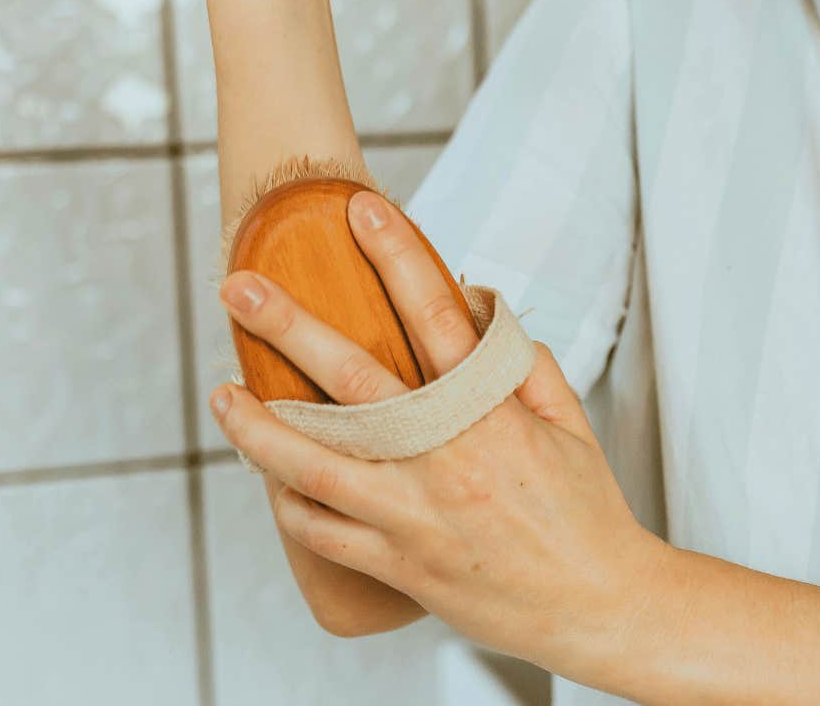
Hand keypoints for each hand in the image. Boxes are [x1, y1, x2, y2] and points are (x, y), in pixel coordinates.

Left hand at [209, 189, 670, 670]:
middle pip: (353, 381)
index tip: (363, 210)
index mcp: (492, 417)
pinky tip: (267, 474)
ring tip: (222, 392)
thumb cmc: (587, 515)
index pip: (436, 318)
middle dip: (289, 327)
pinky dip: (289, 501)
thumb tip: (477, 309)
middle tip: (239, 287)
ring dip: (258, 426)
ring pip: (314, 466)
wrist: (598, 608)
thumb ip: (522, 363)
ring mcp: (414, 517)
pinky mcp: (397, 566)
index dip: (398, 257)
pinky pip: (322, 532)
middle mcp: (445, 461)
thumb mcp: (571, 424)